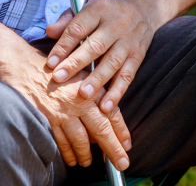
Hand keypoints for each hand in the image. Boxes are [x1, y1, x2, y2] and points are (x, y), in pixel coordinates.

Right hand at [0, 23, 131, 170]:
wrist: (31, 71)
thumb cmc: (61, 75)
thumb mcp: (85, 78)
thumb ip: (98, 96)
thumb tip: (107, 120)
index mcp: (92, 91)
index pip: (112, 114)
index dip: (122, 132)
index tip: (127, 145)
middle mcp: (80, 103)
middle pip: (101, 130)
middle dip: (113, 149)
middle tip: (121, 163)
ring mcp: (64, 113)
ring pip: (81, 141)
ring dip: (87, 155)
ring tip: (90, 162)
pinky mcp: (49, 120)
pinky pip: (62, 142)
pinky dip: (69, 154)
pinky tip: (73, 160)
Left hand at [46, 0, 154, 112]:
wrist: (142, 11)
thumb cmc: (108, 13)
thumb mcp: (88, 6)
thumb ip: (68, 20)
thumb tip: (50, 32)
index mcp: (99, 10)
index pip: (78, 29)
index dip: (63, 46)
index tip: (51, 64)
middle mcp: (116, 25)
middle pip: (95, 46)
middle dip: (76, 64)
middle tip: (59, 79)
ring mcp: (128, 42)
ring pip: (112, 63)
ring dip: (98, 80)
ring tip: (84, 95)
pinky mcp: (137, 57)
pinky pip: (127, 76)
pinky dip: (117, 92)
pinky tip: (106, 106)